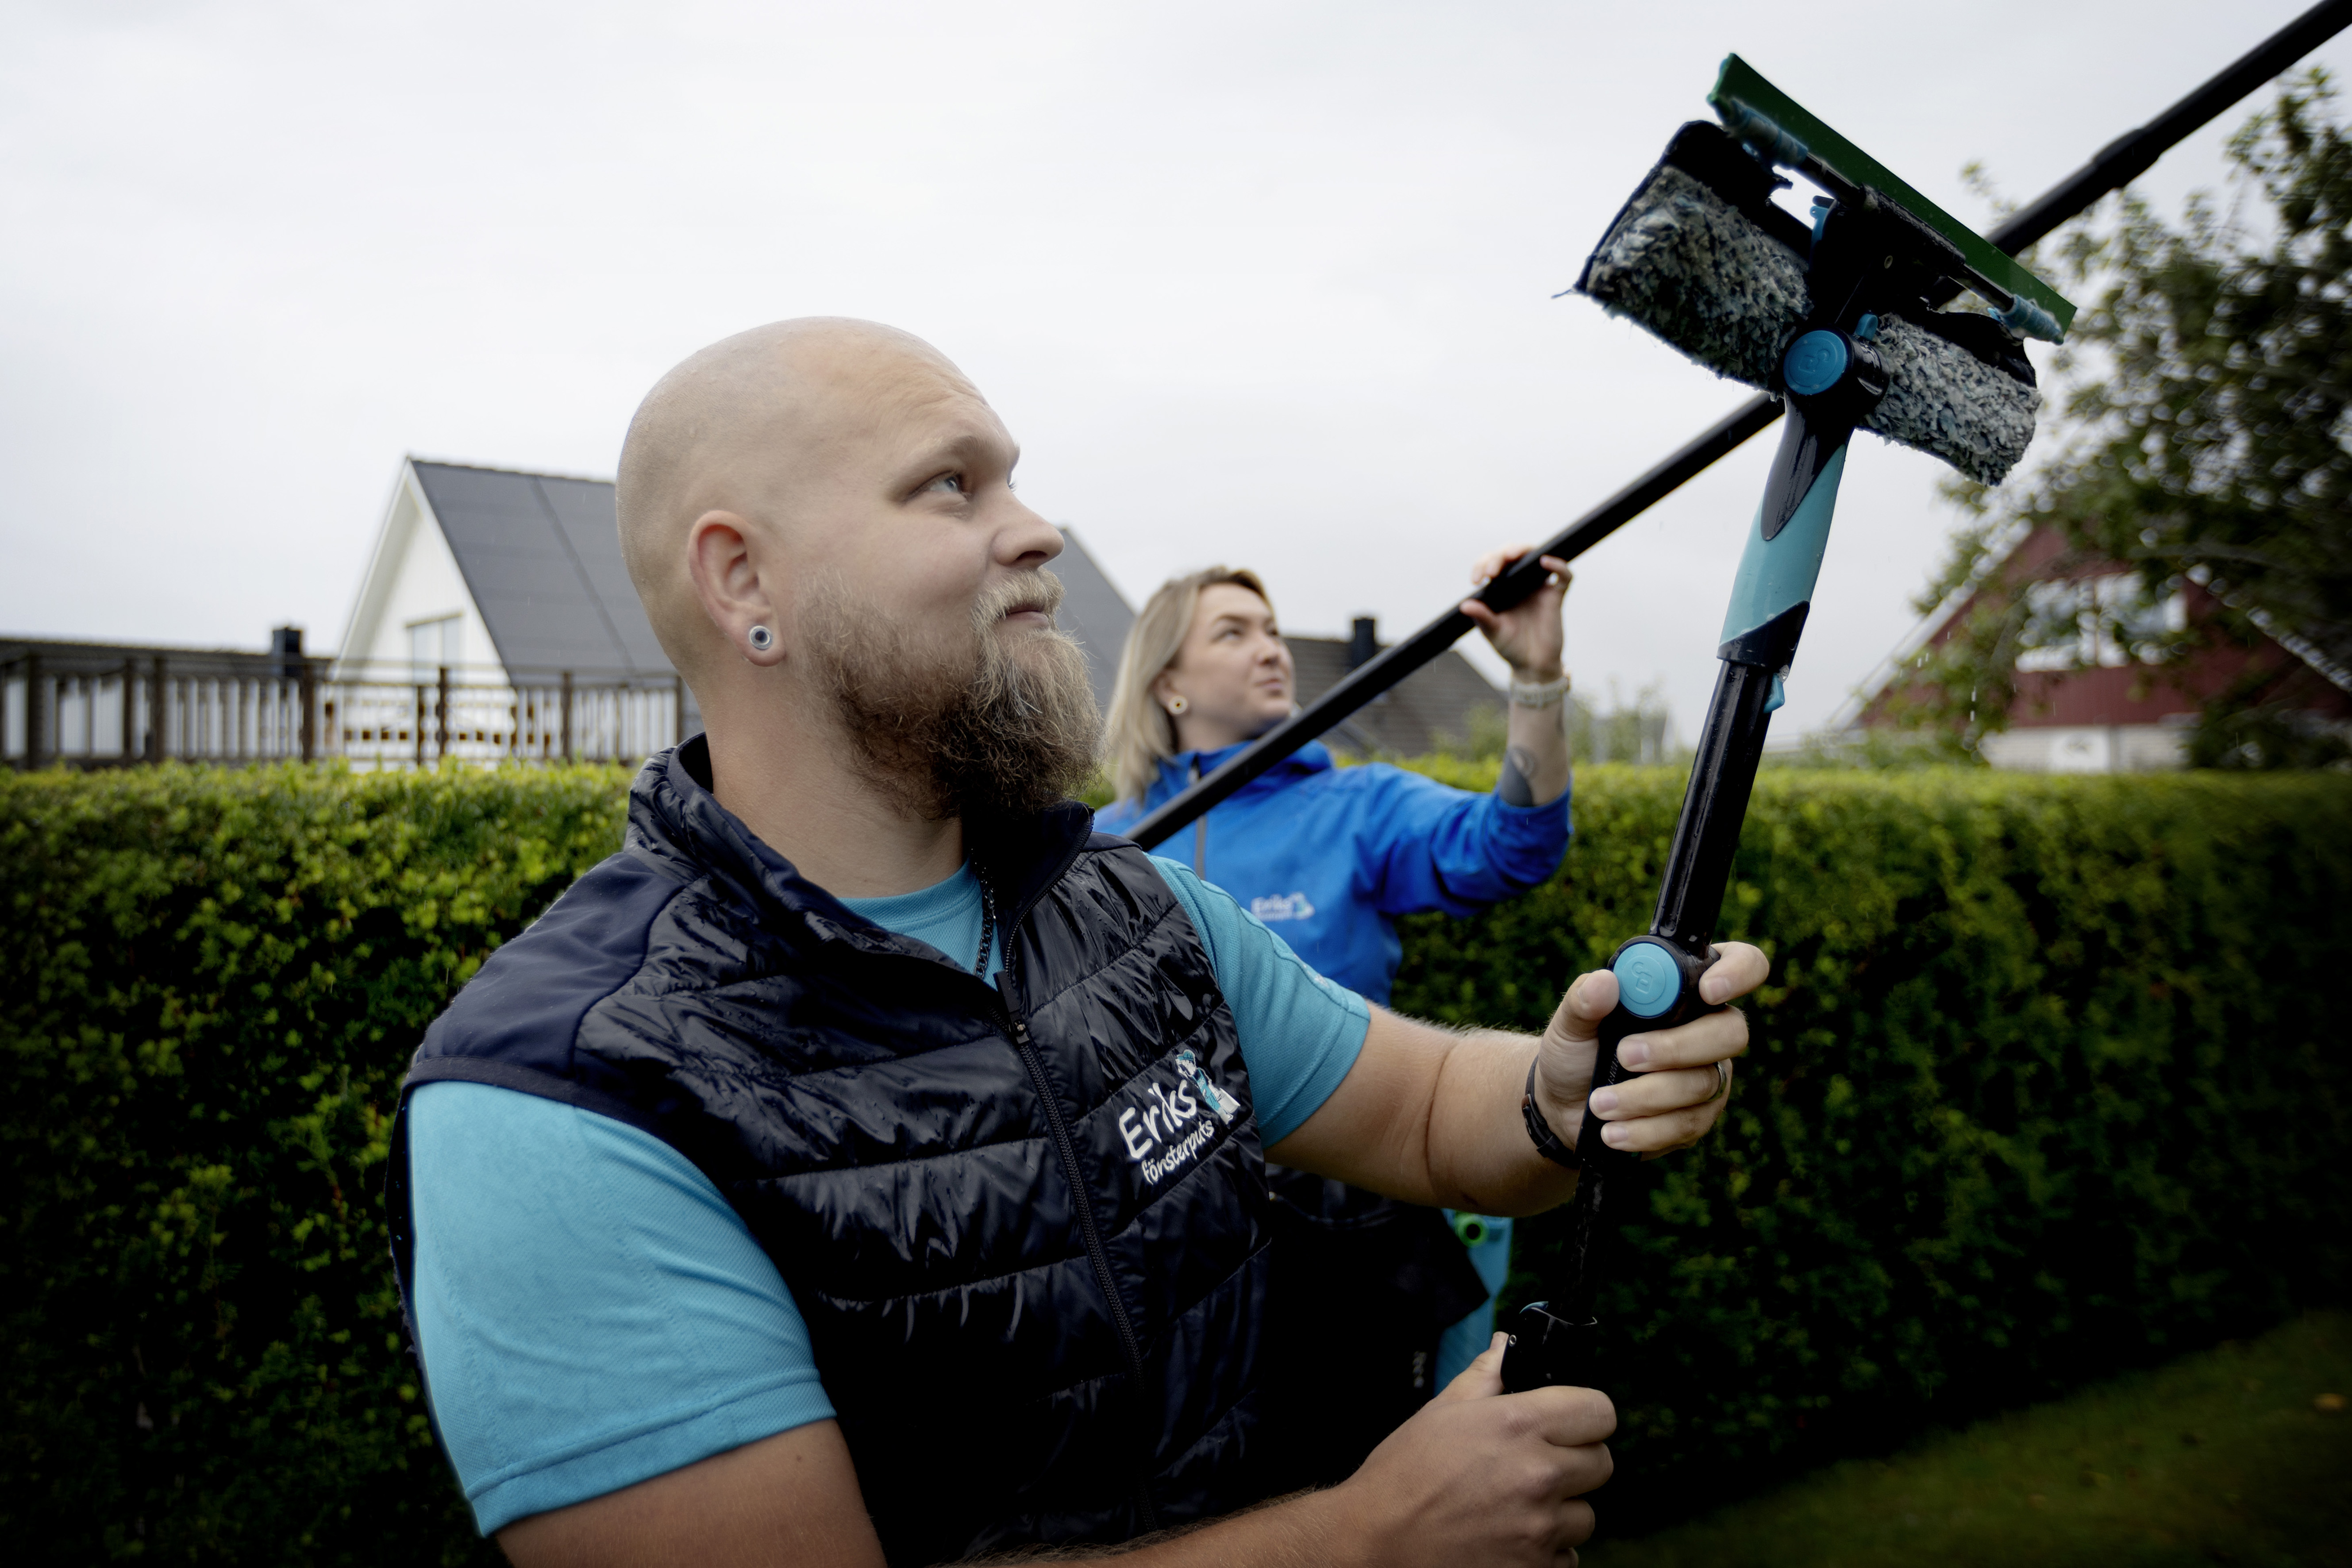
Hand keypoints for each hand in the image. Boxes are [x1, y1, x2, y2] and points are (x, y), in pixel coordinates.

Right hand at [1325, 1333, 1612, 1565]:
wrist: (1376, 1541)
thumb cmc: (1404, 1475)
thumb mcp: (1441, 1411)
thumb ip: (1486, 1375)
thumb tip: (1506, 1345)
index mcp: (1518, 1425)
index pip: (1599, 1412)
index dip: (1585, 1415)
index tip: (1571, 1424)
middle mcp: (1538, 1475)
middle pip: (1600, 1464)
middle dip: (1575, 1462)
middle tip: (1538, 1466)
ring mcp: (1539, 1528)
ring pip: (1586, 1515)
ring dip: (1560, 1511)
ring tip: (1516, 1506)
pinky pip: (1567, 1556)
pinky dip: (1547, 1551)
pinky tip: (1510, 1537)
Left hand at [1460, 545, 1569, 682]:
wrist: (1533, 665)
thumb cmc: (1511, 646)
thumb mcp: (1492, 632)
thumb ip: (1482, 617)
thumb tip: (1464, 605)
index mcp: (1502, 588)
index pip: (1492, 565)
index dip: (1482, 564)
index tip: (1477, 580)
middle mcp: (1520, 583)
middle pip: (1513, 554)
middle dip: (1500, 555)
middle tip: (1491, 571)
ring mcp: (1539, 587)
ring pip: (1536, 556)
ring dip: (1524, 550)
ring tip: (1512, 554)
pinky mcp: (1556, 596)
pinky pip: (1563, 576)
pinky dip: (1558, 565)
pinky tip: (1545, 561)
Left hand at [1532, 943, 1766, 1156]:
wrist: (1565, 1107)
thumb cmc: (1576, 1052)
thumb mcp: (1569, 1024)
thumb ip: (1583, 1001)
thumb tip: (1603, 983)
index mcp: (1684, 989)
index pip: (1741, 964)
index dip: (1737, 972)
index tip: (1707, 991)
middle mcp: (1708, 1029)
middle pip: (1730, 1032)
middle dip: (1676, 1047)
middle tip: (1626, 1055)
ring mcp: (1709, 1075)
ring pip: (1702, 1084)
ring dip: (1645, 1096)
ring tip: (1600, 1103)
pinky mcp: (1698, 1116)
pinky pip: (1687, 1124)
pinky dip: (1645, 1129)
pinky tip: (1612, 1132)